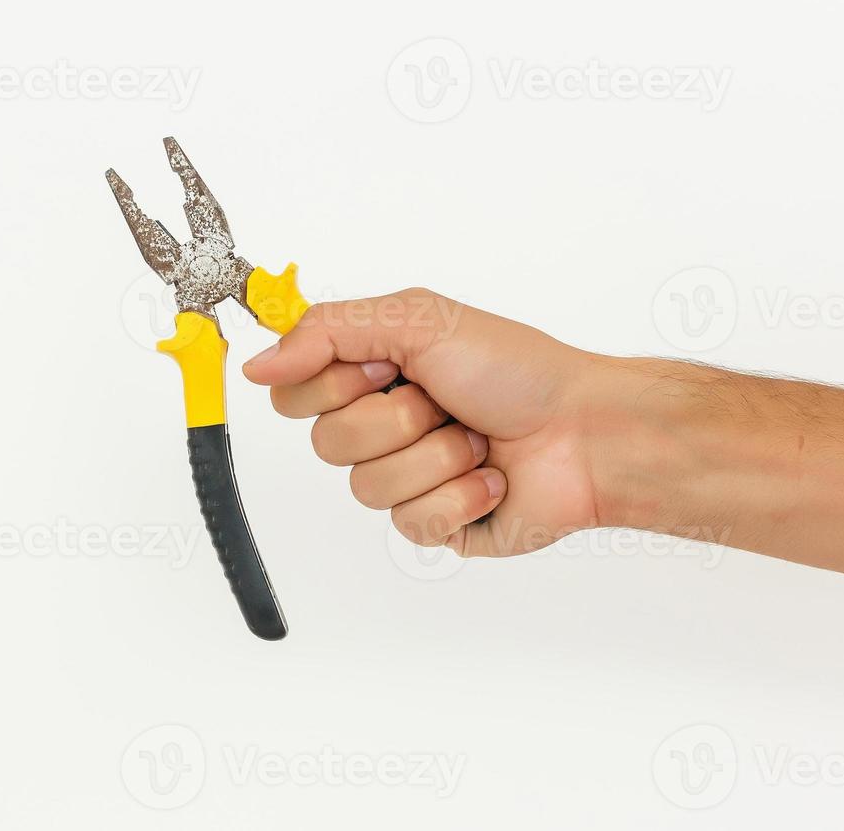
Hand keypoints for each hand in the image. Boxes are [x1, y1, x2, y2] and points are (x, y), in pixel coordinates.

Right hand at [242, 289, 609, 556]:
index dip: (333, 385)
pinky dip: (459, 496)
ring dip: (434, 457)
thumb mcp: (420, 320)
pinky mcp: (438, 524)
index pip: (295, 391)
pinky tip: (491, 479)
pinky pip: (410, 523)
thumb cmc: (518, 371)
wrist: (585, 432)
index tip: (384, 369)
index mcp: (376, 372)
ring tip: (476, 440)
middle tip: (443, 401)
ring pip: (366, 488)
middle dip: (395, 419)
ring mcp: (410, 478)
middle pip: (326, 443)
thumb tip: (259, 364)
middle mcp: (386, 425)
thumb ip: (328, 330)